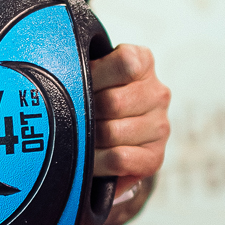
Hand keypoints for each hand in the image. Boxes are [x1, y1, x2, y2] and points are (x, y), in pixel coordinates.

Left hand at [91, 42, 168, 222]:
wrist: (107, 132)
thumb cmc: (95, 97)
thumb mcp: (90, 73)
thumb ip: (82, 67)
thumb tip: (64, 73)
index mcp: (143, 63)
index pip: (125, 63)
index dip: (96, 75)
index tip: (82, 83)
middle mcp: (158, 94)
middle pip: (113, 103)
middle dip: (86, 112)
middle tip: (76, 116)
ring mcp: (160, 127)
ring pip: (113, 133)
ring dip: (90, 139)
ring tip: (83, 137)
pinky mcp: (155, 157)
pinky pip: (120, 159)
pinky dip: (99, 161)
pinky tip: (93, 156)